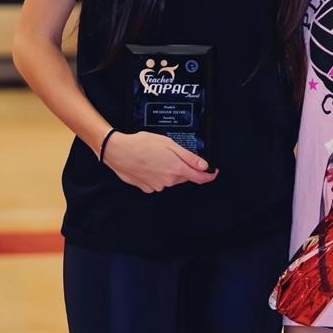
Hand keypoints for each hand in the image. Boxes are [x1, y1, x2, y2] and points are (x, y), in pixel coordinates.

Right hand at [103, 131, 217, 192]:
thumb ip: (188, 157)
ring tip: (156, 156)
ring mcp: (157, 186)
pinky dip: (157, 174)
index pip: (199, 178)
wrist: (118, 151)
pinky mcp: (147, 188)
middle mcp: (168, 181)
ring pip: (171, 179)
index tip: (213, 172)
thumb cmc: (142, 144)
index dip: (209, 176)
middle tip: (171, 152)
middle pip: (184, 176)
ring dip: (169, 169)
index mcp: (176, 169)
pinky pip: (158, 182)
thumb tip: (204, 166)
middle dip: (183, 167)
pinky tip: (149, 164)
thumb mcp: (169, 144)